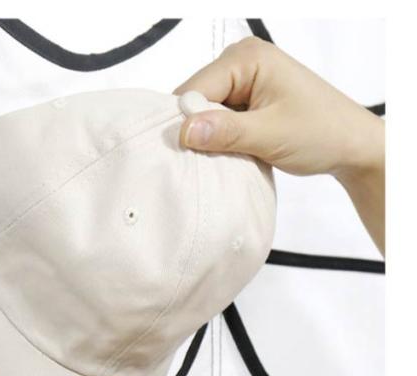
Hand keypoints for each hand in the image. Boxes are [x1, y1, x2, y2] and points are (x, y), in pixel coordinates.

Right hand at [175, 36, 384, 254]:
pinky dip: (218, 139)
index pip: (195, 88)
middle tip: (202, 161)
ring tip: (219, 157)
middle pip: (195, 98)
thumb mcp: (271, 134)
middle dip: (195, 130)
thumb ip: (227, 131)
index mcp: (246, 57)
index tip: (181, 155)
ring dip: (208, 137)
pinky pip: (217, 119)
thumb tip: (184, 131)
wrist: (351, 145)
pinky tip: (227, 153)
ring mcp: (243, 80)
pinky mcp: (245, 100)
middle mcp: (240, 61)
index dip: (184, 122)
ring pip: (204, 112)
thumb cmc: (321, 133)